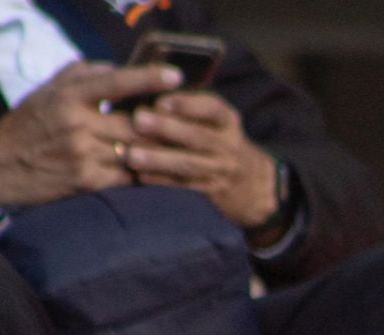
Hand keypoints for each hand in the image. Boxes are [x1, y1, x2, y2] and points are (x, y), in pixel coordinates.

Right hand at [0, 61, 180, 206]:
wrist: (0, 169)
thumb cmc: (29, 126)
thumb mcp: (47, 92)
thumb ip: (81, 75)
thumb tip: (117, 68)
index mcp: (68, 97)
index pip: (115, 83)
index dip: (148, 78)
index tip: (175, 76)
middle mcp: (77, 124)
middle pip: (136, 123)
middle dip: (163, 124)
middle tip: (183, 123)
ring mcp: (83, 154)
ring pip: (137, 151)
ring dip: (158, 151)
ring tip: (176, 147)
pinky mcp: (88, 181)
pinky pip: (129, 176)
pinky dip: (144, 173)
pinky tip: (155, 171)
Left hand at [125, 92, 279, 230]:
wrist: (251, 182)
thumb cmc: (217, 139)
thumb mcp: (214, 120)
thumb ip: (187, 107)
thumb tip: (146, 94)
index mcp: (227, 120)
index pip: (212, 109)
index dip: (187, 104)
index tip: (160, 101)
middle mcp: (228, 145)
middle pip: (198, 137)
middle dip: (167, 128)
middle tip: (138, 120)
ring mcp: (221, 170)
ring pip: (189, 164)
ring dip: (159, 159)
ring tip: (132, 155)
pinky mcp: (211, 191)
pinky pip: (184, 185)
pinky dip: (161, 180)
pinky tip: (140, 175)